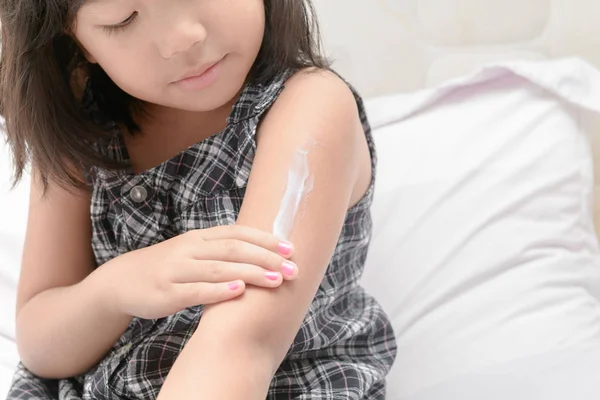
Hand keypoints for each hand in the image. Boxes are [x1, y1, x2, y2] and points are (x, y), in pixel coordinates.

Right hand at [97, 225, 296, 318]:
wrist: (121, 281)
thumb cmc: (167, 267)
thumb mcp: (192, 251)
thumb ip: (220, 251)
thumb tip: (261, 254)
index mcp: (199, 238)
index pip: (238, 233)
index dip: (265, 240)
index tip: (290, 248)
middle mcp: (189, 249)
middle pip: (233, 249)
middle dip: (266, 257)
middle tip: (291, 268)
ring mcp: (177, 270)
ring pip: (218, 268)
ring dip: (250, 273)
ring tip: (275, 279)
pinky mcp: (166, 293)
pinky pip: (196, 290)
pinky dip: (219, 290)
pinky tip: (240, 291)